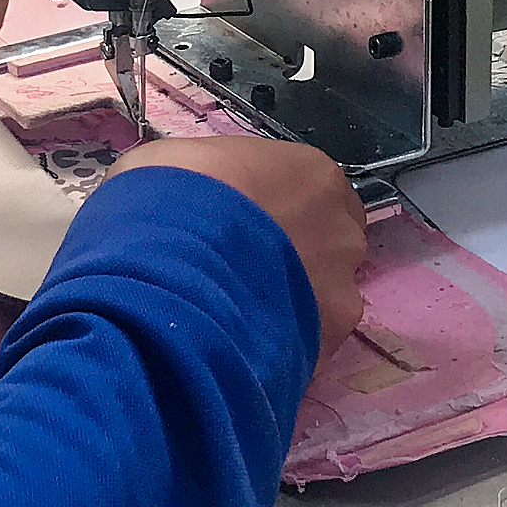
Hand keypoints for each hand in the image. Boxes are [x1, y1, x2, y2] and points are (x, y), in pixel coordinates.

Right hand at [120, 136, 365, 364]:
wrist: (165, 270)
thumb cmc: (172, 196)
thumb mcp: (179, 159)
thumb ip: (214, 178)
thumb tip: (201, 199)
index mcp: (314, 175)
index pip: (314, 194)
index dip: (282, 213)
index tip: (248, 228)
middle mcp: (342, 231)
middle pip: (328, 246)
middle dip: (294, 259)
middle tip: (242, 272)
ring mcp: (340, 290)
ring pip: (321, 300)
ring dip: (288, 305)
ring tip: (237, 318)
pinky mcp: (326, 344)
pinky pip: (302, 344)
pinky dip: (277, 347)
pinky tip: (239, 346)